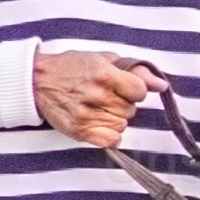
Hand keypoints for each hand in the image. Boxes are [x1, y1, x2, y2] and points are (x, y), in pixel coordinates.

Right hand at [32, 48, 159, 147]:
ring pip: (122, 125)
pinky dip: (109, 134)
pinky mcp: (78, 131)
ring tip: (98, 107)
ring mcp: (87, 115)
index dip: (134, 90)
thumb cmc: (71, 67)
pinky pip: (110, 140)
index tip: (123, 87)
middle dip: (123, 103)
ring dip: (115, 118)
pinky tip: (99, 123)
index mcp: (104, 75)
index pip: (140, 91)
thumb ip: (135, 70)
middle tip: (104, 96)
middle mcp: (97, 96)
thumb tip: (161, 85)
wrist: (37, 81)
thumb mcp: (103, 59)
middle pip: (131, 110)